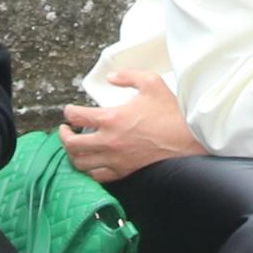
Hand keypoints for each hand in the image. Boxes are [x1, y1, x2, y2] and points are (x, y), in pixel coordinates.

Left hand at [59, 68, 203, 182]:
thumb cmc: (171, 114)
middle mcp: (108, 141)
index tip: (69, 111)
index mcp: (111, 118)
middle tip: (65, 130)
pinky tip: (91, 163)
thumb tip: (112, 78)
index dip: (68, 112)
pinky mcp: (124, 171)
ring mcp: (115, 159)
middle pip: (71, 144)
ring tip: (75, 147)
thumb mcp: (151, 83)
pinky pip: (97, 176)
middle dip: (63, 136)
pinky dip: (89, 170)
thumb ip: (128, 76)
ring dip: (73, 154)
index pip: (76, 116)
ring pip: (80, 163)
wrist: (188, 141)